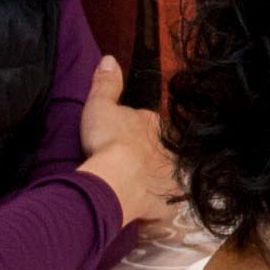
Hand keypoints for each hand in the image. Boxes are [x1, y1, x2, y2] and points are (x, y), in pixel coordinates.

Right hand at [76, 55, 178, 226]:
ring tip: (143, 186)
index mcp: (152, 125)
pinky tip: (155, 211)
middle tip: (132, 163)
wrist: (119, 179)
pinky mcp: (167, 204)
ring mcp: (169, 177)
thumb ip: (106, 83)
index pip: (147, 123)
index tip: (123, 137)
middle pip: (160, 150)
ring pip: (168, 175)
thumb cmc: (108, 140)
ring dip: (159, 179)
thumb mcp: (100, 105)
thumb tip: (109, 58)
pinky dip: (163, 207)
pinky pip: (168, 206)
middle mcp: (167, 149)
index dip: (136, 129)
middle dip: (151, 154)